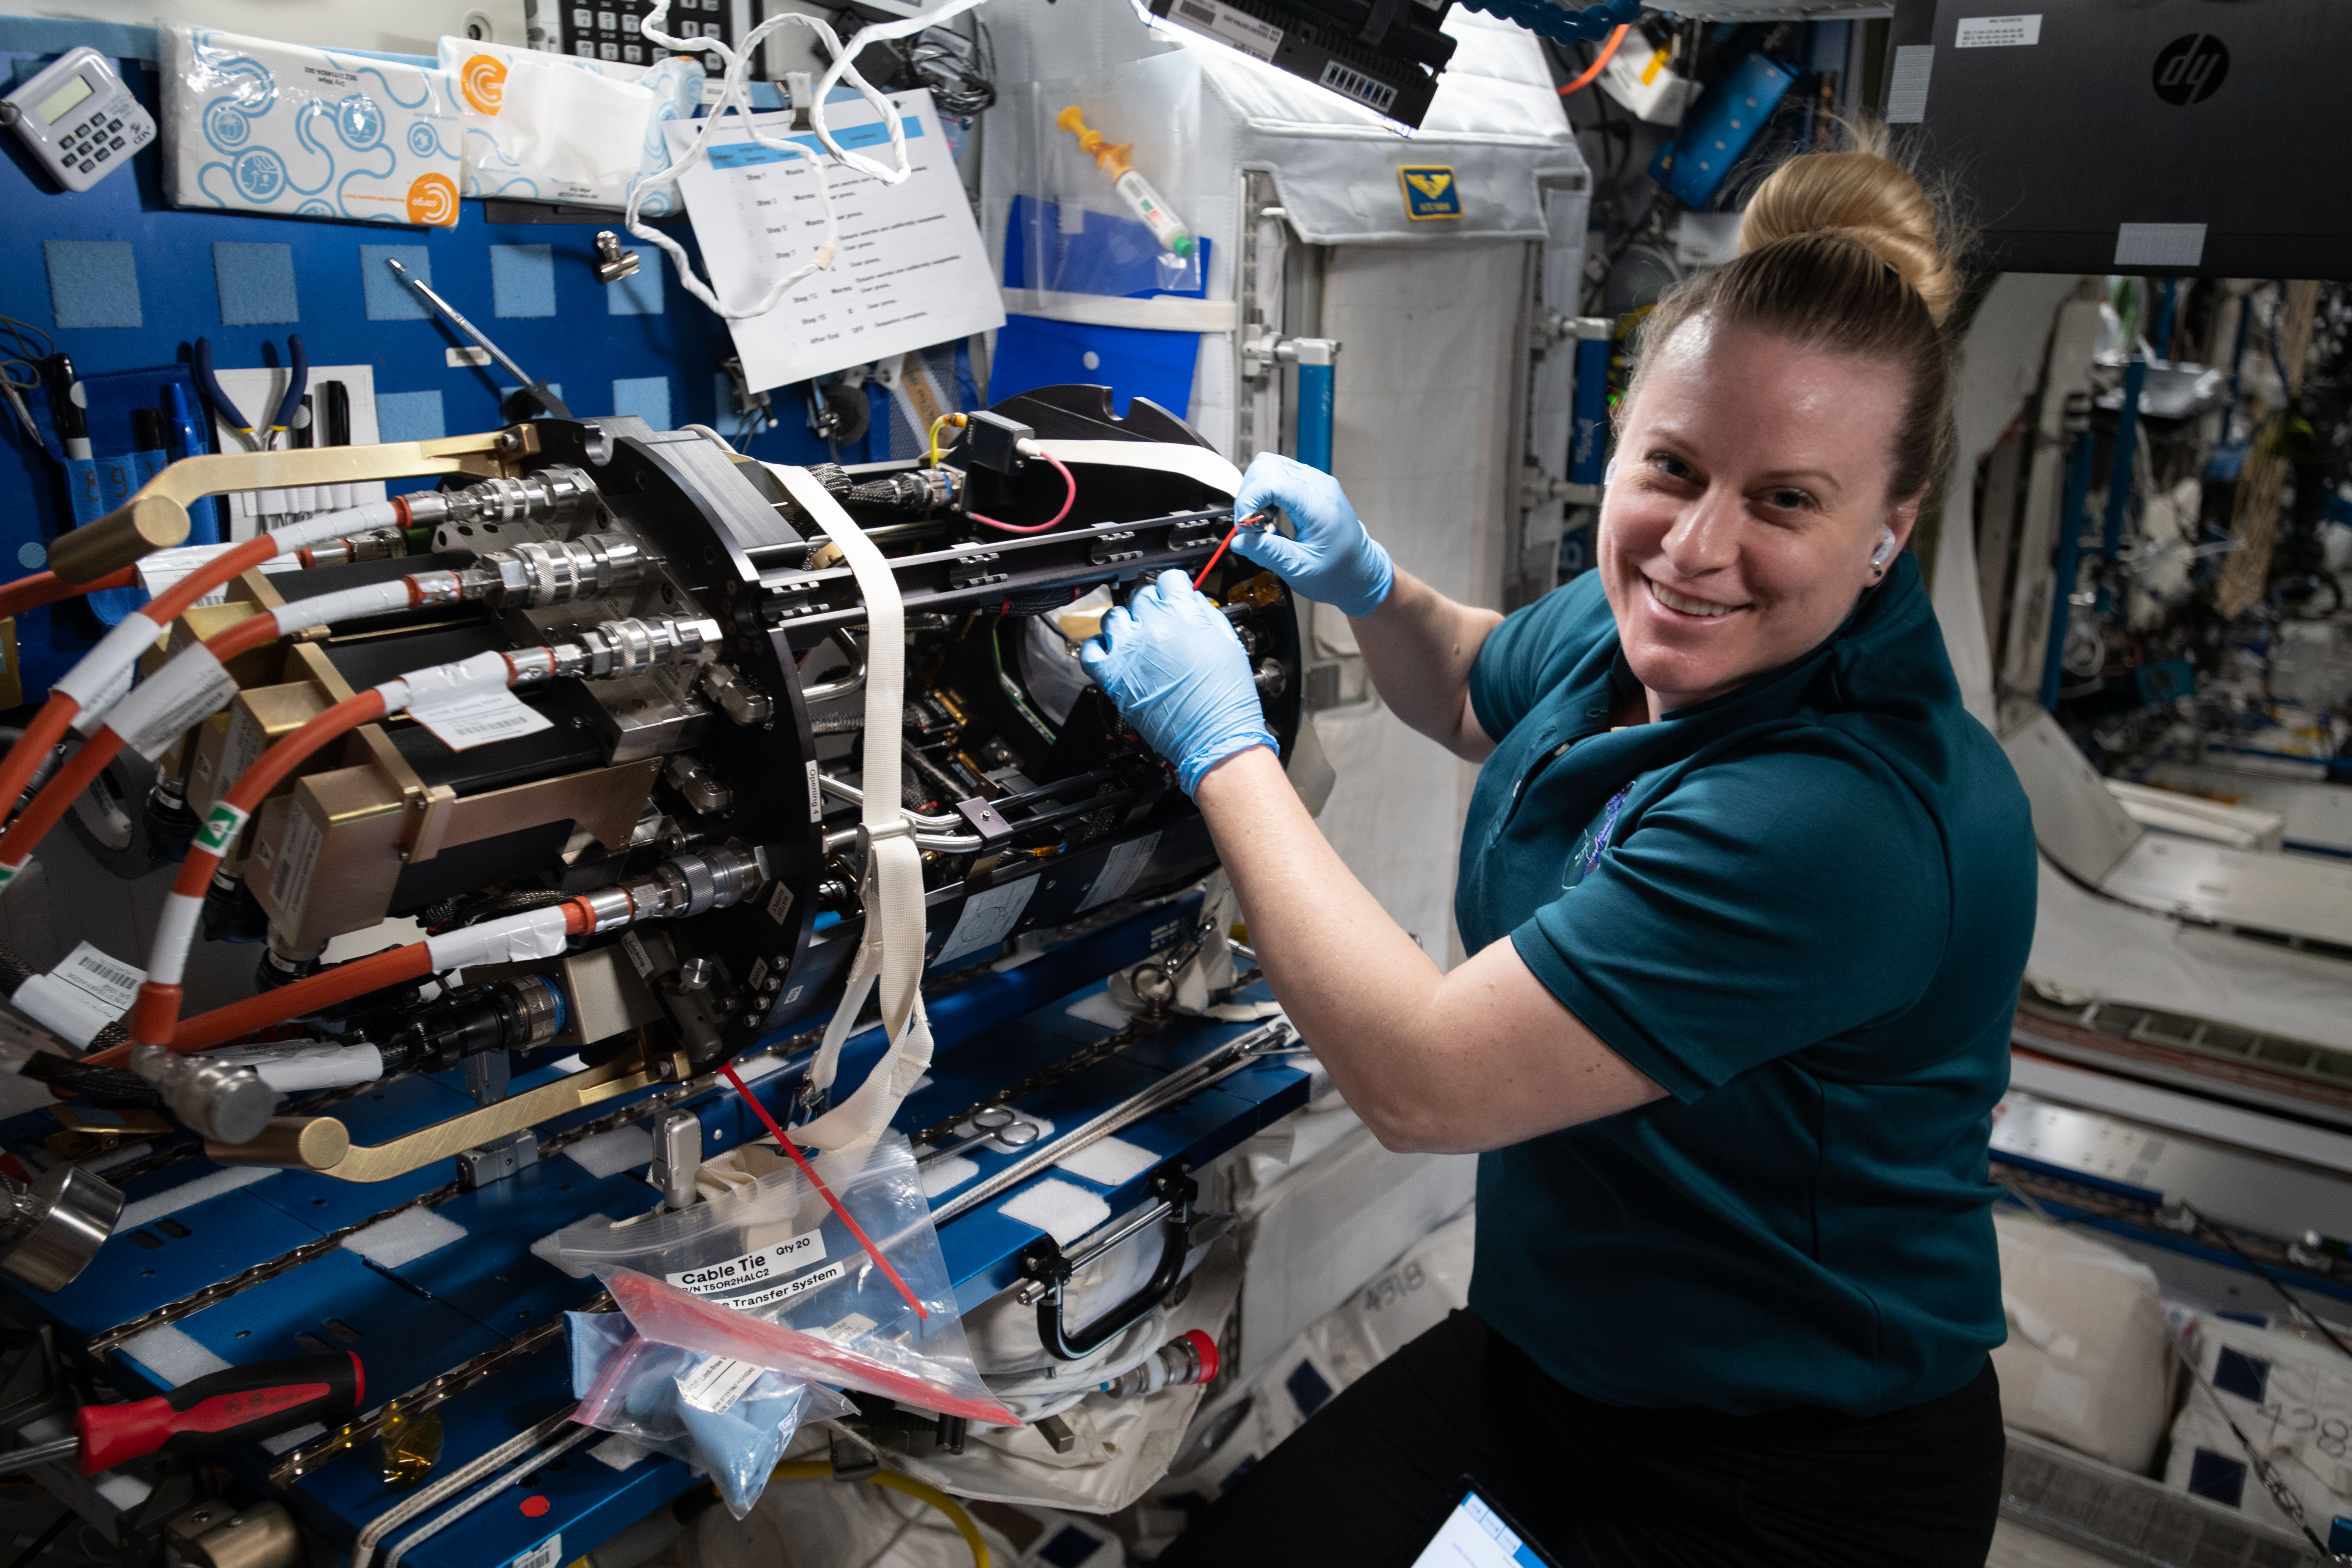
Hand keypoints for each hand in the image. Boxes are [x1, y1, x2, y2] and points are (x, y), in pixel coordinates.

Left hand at [1081, 570, 1276, 794]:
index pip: (1168, 579)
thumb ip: (1206, 614)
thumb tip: (1191, 600)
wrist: (1213, 737)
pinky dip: (1099, 649)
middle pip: (1140, 596)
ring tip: (1138, 641)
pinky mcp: (1112, 677)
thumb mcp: (1228, 643)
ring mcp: (1129, 651)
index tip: (1174, 597)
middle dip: (1152, 608)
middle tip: (1162, 626)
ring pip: (1114, 618)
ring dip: (1126, 625)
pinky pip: (1091, 650)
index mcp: (1183, 614)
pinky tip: (1114, 653)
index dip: (1173, 588)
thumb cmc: (1225, 698)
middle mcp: (1152, 627)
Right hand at [1229, 452, 1393, 617]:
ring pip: (1269, 466)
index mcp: (1318, 505)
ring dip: (1257, 493)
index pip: (1271, 482)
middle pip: (1265, 466)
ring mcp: (1316, 481)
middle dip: (1250, 495)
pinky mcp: (1311, 484)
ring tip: (1264, 522)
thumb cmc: (1338, 573)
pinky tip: (1272, 515)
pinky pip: (1279, 474)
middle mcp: (1318, 486)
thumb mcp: (1300, 569)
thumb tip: (1239, 540)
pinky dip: (1267, 493)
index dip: (1249, 501)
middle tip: (1254, 526)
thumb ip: (1268, 552)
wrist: (1360, 572)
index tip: (1246, 526)